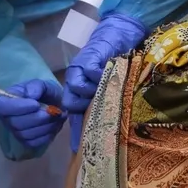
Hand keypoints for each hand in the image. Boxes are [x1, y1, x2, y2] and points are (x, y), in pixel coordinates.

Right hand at [0, 79, 65, 149]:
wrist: (55, 105)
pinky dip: (47, 133)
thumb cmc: (45, 93)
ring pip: (26, 134)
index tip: (36, 104)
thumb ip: (36, 86)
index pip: (2, 107)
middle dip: (37, 117)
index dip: (18, 107)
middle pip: (16, 123)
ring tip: (56, 116)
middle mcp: (7, 118)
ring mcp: (16, 132)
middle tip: (51, 110)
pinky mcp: (26, 142)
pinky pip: (35, 142)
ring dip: (45, 125)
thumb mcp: (42, 84)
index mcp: (5, 100)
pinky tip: (53, 124)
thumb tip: (30, 95)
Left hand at [62, 13, 146, 151]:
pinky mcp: (85, 59)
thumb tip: (105, 134)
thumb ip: (103, 107)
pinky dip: (97, 74)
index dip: (76, 132)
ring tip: (105, 84)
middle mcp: (73, 83)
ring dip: (92, 89)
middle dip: (85, 106)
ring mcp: (77, 71)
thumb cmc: (114, 68)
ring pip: (76, 89)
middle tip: (99, 101)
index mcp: (78, 94)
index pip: (73, 116)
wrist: (117, 39)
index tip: (78, 148)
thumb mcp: (108, 91)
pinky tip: (107, 72)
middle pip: (70, 104)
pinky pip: (88, 72)